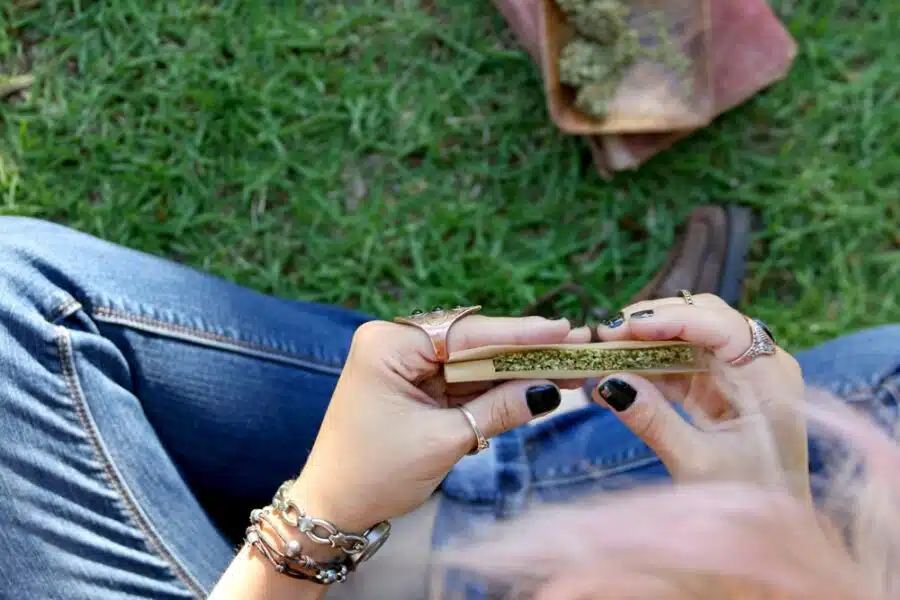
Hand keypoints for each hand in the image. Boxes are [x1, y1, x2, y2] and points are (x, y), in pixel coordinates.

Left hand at [289, 314, 590, 531]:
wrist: (333, 508)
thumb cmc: (375, 474)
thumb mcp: (443, 441)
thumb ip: (498, 409)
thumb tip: (548, 389)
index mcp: (389, 344)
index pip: (467, 333)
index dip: (520, 333)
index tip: (563, 329)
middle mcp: (394, 343)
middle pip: (472, 343)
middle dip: (523, 352)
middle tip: (575, 347)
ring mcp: (403, 364)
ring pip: (471, 363)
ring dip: (514, 371)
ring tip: (566, 369)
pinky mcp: (412, 385)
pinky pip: (460, 381)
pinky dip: (493, 389)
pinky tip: (532, 385)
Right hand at [593, 294, 808, 499]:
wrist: (768, 531)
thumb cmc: (747, 499)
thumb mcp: (696, 463)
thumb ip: (653, 420)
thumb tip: (608, 383)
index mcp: (770, 379)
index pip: (723, 327)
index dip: (674, 319)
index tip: (627, 326)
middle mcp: (759, 365)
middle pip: (704, 318)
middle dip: (654, 321)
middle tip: (606, 332)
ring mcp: (738, 374)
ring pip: (687, 336)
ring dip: (645, 340)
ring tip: (604, 348)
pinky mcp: (718, 387)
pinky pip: (679, 362)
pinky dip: (648, 365)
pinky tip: (617, 373)